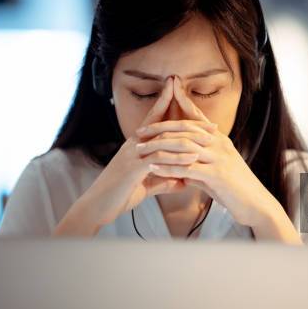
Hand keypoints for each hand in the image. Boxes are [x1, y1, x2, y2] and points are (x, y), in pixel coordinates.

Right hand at [54, 77, 214, 234]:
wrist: (95, 208)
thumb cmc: (118, 195)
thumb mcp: (145, 186)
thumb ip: (163, 180)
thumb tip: (182, 182)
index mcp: (135, 145)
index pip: (154, 120)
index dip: (168, 106)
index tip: (188, 100)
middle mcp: (133, 145)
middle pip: (162, 125)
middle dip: (188, 122)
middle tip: (212, 124)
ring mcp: (132, 155)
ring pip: (163, 140)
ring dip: (188, 139)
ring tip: (209, 140)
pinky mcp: (133, 168)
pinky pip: (159, 159)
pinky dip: (177, 158)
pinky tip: (192, 159)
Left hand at [134, 76, 272, 226]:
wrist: (257, 205)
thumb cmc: (235, 189)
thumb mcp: (216, 172)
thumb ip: (199, 166)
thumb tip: (181, 170)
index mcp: (220, 139)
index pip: (194, 120)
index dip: (172, 115)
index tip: (152, 114)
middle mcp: (220, 144)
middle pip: (185, 129)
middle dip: (160, 129)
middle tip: (139, 132)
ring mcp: (220, 158)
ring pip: (184, 146)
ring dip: (159, 147)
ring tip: (140, 149)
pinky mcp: (218, 174)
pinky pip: (188, 167)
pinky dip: (168, 167)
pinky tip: (153, 168)